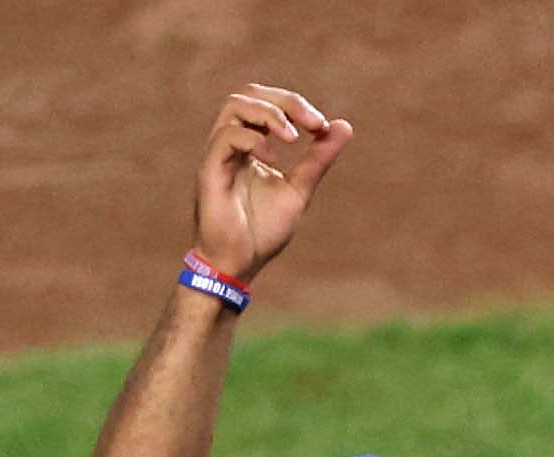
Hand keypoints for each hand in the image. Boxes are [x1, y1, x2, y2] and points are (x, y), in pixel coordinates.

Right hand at [192, 83, 351, 279]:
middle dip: (286, 101)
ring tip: (293, 139)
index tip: (322, 126)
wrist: (238, 266)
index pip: (267, 101)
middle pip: (250, 94)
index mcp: (249, 144)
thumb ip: (318, 159)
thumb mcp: (299, 189)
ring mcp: (218, 154)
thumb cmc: (262, 231)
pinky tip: (273, 160)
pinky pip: (226, 137)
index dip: (295, 105)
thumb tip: (344, 126)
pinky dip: (253, 140)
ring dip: (269, 114)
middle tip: (314, 123)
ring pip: (235, 106)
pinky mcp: (209, 170)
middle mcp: (230, 143)